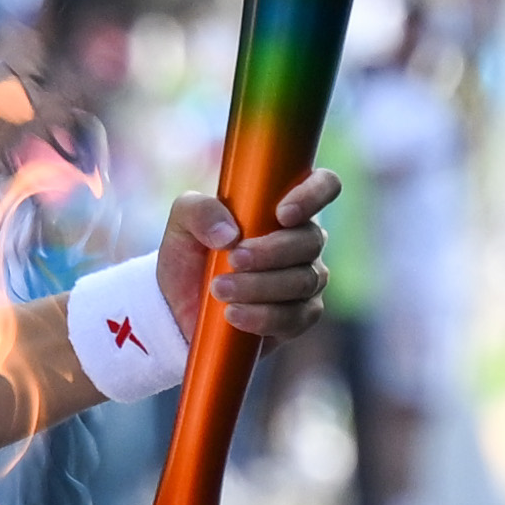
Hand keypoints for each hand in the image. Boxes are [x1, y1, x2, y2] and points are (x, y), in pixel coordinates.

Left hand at [158, 170, 336, 346]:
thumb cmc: (191, 256)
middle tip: (233, 259)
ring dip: (260, 286)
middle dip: (271, 252)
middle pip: (311, 241)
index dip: (313, 195)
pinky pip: (296, 317)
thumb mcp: (181, 225)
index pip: (324, 186)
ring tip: (219, 289)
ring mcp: (306, 280)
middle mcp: (304, 241)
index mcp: (284, 207)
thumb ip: (199, 212)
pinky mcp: (298, 317)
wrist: (180, 306)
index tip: (282, 214)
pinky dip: (263, 317)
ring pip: (304, 281)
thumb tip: (230, 233)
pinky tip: (233, 314)